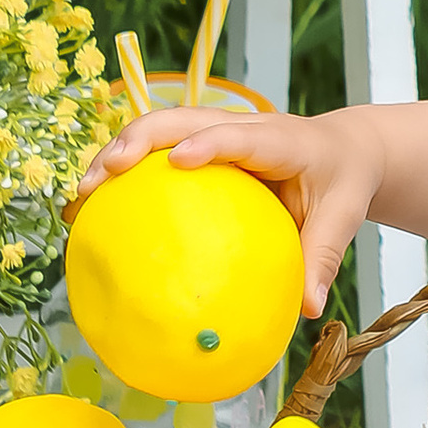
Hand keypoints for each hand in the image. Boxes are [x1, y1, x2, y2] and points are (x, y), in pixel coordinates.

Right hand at [75, 101, 390, 315]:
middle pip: (183, 118)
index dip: (211, 142)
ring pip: (161, 128)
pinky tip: (96, 207)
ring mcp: (219, 129)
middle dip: (139, 140)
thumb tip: (307, 309)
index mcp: (282, 138)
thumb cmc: (343, 181)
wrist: (343, 149)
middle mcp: (243, 125)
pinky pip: (159, 150)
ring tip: (83, 192)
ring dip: (119, 151)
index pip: (242, 135)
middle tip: (104, 174)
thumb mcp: (343, 215)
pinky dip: (126, 170)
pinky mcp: (203, 144)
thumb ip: (323, 256)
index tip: (181, 160)